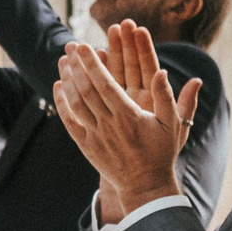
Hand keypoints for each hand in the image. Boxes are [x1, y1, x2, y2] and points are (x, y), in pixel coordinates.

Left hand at [50, 24, 198, 214]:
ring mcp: (95, 135)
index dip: (94, 64)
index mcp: (129, 116)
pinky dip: (62, 103)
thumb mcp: (173, 124)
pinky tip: (58, 85)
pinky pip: (70, 121)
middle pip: (87, 90)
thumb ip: (167, 97)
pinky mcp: (86, 145)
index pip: (106, 84)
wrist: (145, 185)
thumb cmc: (162, 152)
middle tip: (71, 46)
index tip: (85, 46)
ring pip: (76, 103)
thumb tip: (162, 71)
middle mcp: (109, 124)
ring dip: (68, 80)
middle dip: (78, 66)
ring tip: (63, 60)